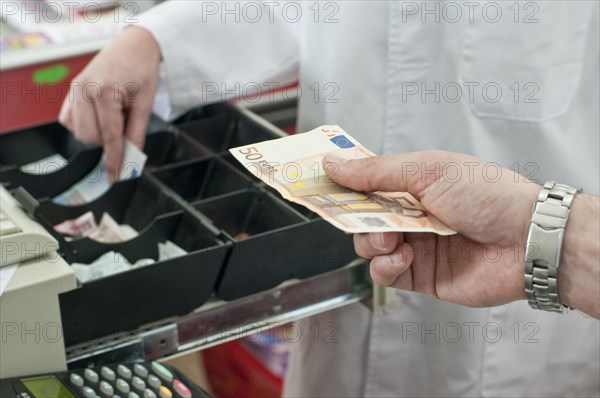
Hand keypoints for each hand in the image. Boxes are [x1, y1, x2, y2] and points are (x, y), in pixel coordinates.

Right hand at [59, 26, 160, 180]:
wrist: (134, 45)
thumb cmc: (142, 70)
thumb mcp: (146, 104)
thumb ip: (137, 133)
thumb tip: (132, 158)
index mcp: (105, 92)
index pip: (109, 137)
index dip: (114, 160)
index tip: (115, 176)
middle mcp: (84, 90)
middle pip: (90, 138)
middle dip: (108, 140)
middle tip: (125, 121)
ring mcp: (74, 89)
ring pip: (79, 132)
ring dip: (97, 132)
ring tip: (115, 114)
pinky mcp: (71, 90)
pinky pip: (69, 121)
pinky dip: (84, 125)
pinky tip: (100, 115)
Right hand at [323, 151, 540, 307]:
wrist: (527, 238)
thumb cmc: (487, 193)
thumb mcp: (426, 171)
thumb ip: (376, 171)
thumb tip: (333, 163)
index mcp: (412, 182)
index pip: (366, 181)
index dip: (341, 183)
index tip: (316, 183)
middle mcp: (411, 213)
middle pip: (361, 216)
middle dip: (353, 216)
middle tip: (349, 214)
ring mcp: (415, 244)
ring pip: (368, 246)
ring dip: (371, 242)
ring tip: (391, 239)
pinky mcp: (421, 275)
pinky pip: (385, 274)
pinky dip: (385, 267)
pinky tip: (401, 258)